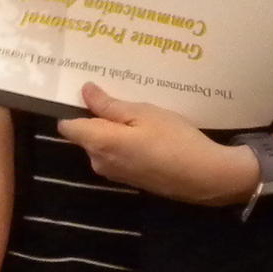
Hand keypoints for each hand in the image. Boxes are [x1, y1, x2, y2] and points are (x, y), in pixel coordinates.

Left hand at [56, 83, 258, 206]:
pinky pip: (116, 155)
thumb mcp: (143, 113)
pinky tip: (146, 134)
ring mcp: (113, 174)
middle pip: (86, 135)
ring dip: (114, 131)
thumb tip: (85, 91)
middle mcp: (99, 162)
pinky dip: (124, 143)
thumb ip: (109, 105)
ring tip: (137, 113)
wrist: (204, 176)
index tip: (87, 92)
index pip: (67, 126)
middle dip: (98, 118)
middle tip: (122, 97)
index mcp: (98, 143)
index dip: (74, 108)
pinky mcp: (128, 180)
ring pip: (102, 145)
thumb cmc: (174, 139)